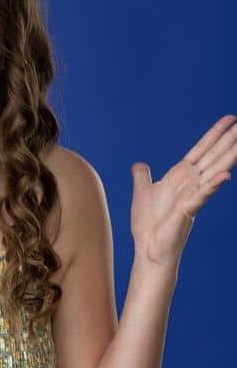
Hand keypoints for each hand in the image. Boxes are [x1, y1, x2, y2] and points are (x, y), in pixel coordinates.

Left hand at [130, 114, 235, 268]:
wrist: (148, 249)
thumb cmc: (148, 225)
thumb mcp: (143, 192)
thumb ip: (143, 177)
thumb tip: (139, 165)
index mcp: (181, 177)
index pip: (201, 150)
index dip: (214, 134)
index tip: (230, 118)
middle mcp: (191, 184)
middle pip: (214, 156)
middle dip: (229, 139)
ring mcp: (192, 196)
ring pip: (214, 172)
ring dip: (229, 157)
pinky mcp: (188, 211)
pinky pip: (202, 196)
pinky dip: (212, 186)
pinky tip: (226, 176)